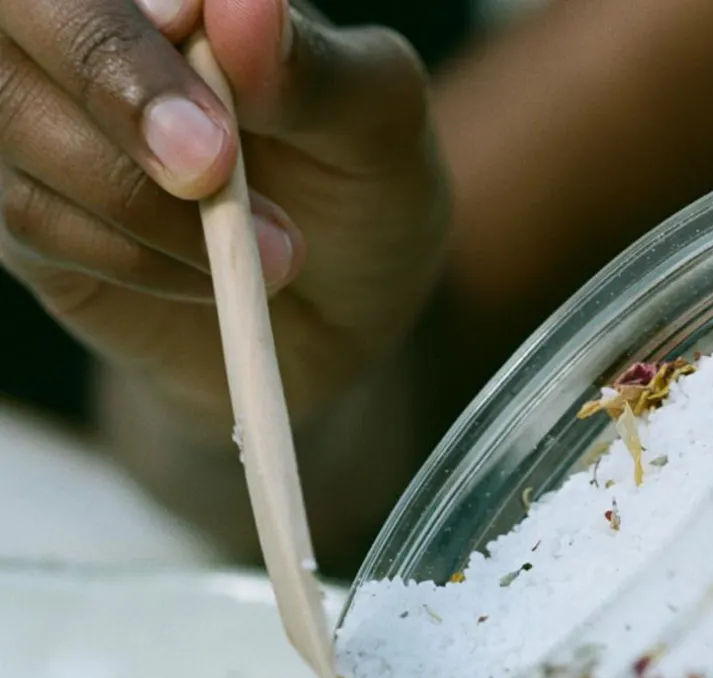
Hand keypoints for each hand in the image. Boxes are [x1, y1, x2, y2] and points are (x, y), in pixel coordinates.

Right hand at [0, 0, 448, 429]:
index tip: (191, 30)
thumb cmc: (361, 195)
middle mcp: (90, 28)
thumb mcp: (379, 128)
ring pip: (14, 119)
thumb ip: (317, 68)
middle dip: (114, 79)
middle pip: (19, 9)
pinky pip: (30, 214)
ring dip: (142, 201)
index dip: (131, 14)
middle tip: (211, 167)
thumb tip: (243, 4)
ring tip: (275, 252)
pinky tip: (207, 278)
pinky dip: (131, 255)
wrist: (334, 314)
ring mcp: (45, 113)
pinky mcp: (27, 203)